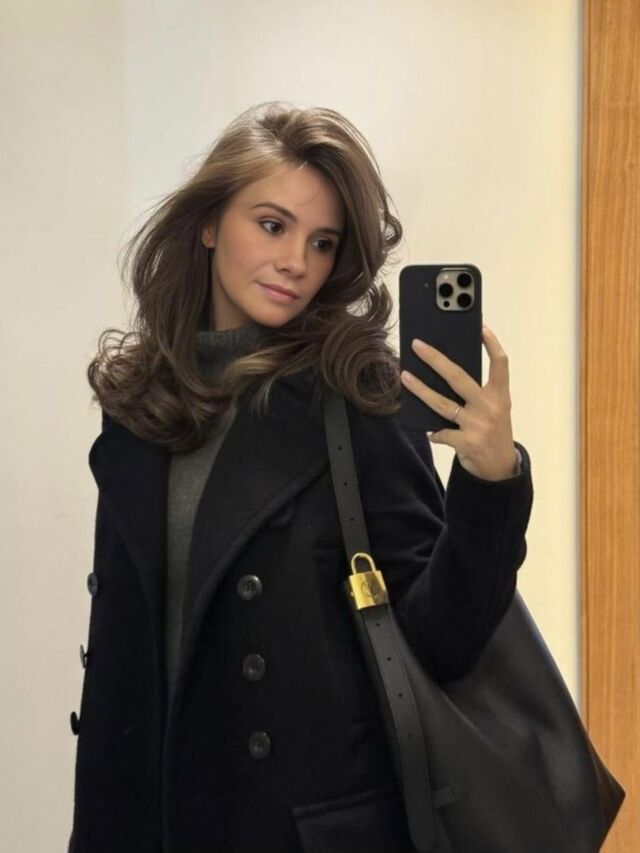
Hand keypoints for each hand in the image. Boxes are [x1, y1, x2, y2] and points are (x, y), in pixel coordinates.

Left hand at [400, 325, 518, 481]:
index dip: (492, 344)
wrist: (501, 469)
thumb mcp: (496, 409)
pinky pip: (440, 432)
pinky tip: (430, 430)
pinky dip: (434, 431)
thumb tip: (445, 372)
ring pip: (441, 403)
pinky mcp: (466, 442)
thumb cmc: (495, 432)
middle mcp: (490, 407)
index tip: (480, 327)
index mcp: (501, 395)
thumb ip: (480, 393)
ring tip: (404, 376)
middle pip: (458, 377)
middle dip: (435, 359)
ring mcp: (477, 425)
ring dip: (420, 389)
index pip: (500, 363)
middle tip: (417, 345)